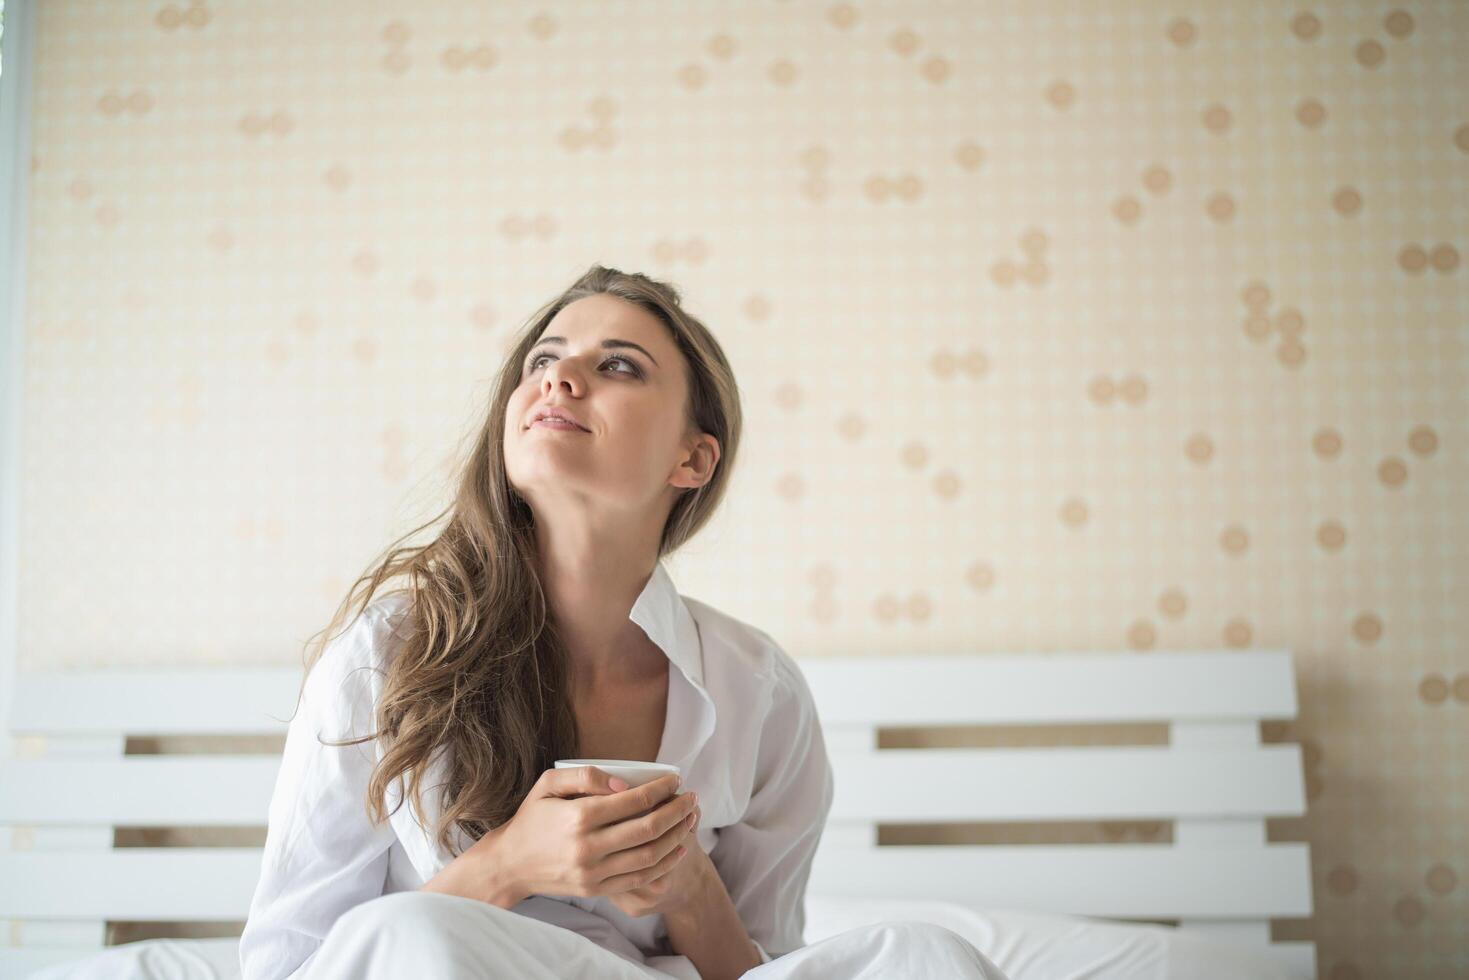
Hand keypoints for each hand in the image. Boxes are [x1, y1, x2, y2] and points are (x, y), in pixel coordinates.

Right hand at [495, 767, 698, 903]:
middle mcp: (588, 847)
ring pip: (649, 856)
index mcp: (579, 816)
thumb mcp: (548, 784)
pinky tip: (677, 849)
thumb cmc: (532, 818)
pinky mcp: (596, 889)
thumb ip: (585, 776)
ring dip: (676, 837)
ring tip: (691, 821)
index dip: (661, 790)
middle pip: (648, 829)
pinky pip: (639, 878)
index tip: (676, 781)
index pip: (634, 801)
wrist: (510, 864)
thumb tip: (623, 784)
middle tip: (692, 799)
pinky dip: (664, 864)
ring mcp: (593, 872)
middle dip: (677, 812)